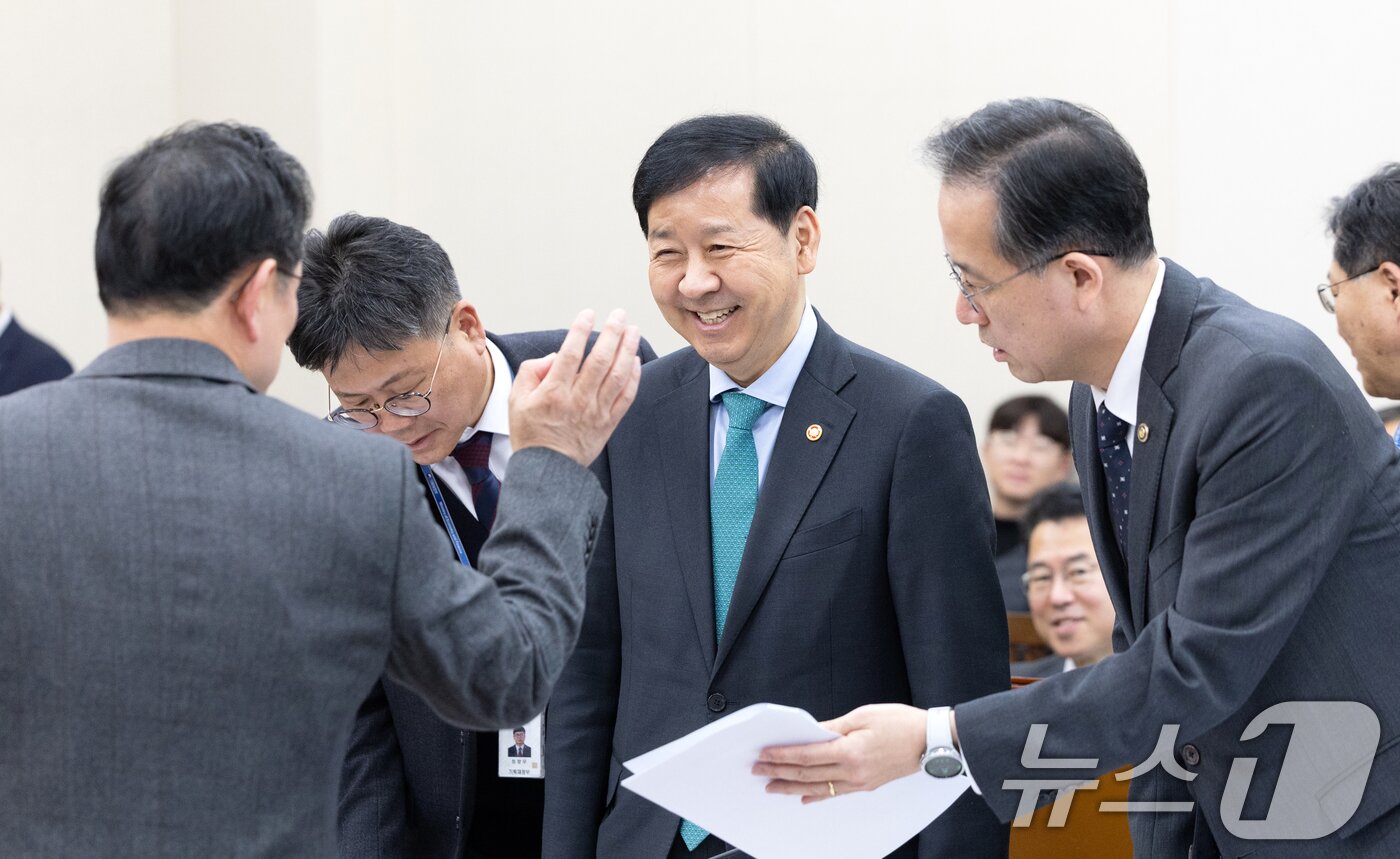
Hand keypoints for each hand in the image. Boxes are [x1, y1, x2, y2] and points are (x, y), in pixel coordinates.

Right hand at [509, 309, 640, 465]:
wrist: (547, 470)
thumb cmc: (530, 433)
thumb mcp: (516, 400)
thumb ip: (531, 372)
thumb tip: (555, 357)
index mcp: (553, 393)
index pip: (571, 354)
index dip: (580, 330)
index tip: (588, 314)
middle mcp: (578, 400)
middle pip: (600, 360)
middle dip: (612, 333)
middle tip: (618, 315)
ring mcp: (596, 412)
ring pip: (617, 376)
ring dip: (628, 350)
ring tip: (633, 330)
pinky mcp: (608, 423)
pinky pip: (626, 397)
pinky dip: (633, 377)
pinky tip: (636, 360)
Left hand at [753, 704, 926, 802]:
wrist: (931, 741)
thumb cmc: (901, 722)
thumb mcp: (863, 716)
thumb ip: (833, 727)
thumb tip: (810, 733)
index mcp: (850, 751)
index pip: (807, 755)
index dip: (783, 755)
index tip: (765, 754)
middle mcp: (853, 771)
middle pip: (808, 774)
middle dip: (780, 772)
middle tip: (758, 771)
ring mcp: (861, 782)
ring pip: (819, 788)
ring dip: (792, 787)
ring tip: (772, 787)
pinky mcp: (867, 785)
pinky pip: (837, 793)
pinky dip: (818, 795)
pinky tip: (804, 798)